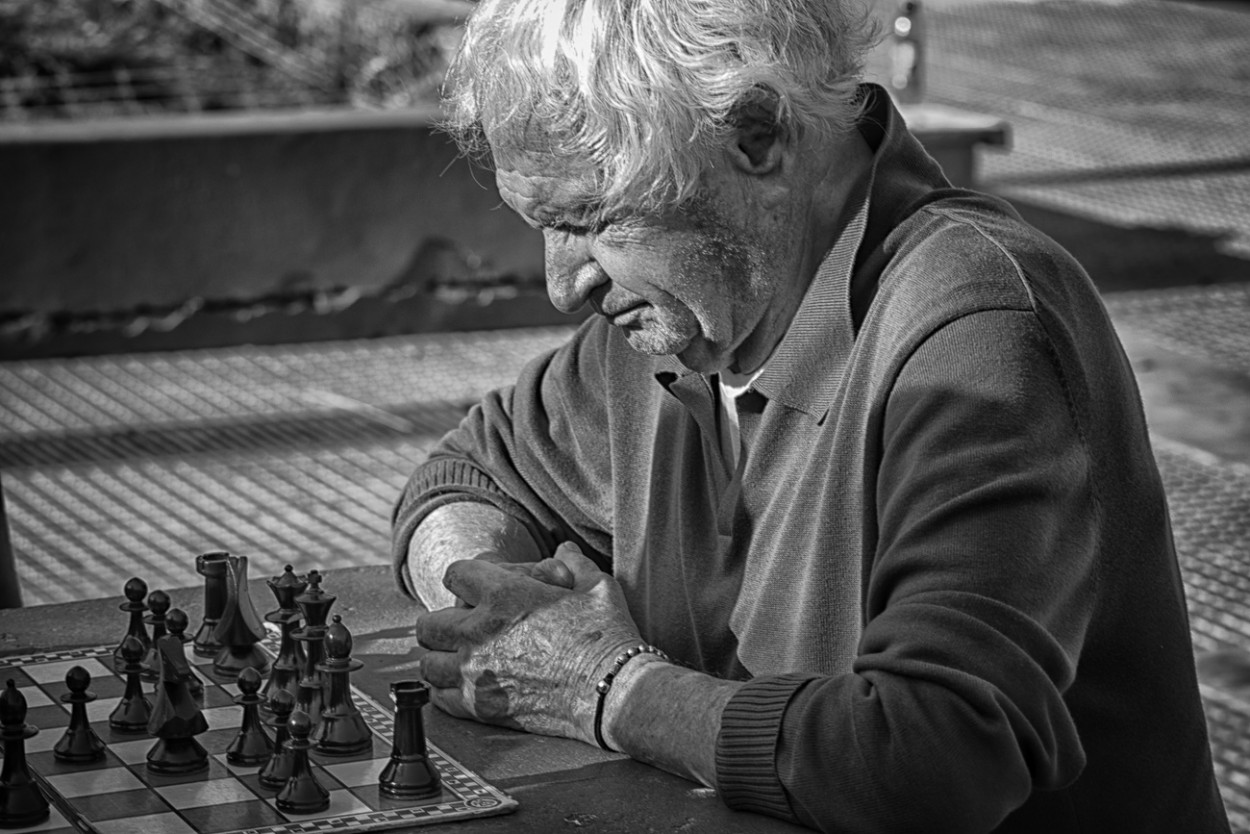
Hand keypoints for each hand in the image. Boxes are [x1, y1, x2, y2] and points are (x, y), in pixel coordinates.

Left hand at [415, 543, 641, 743]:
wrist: (613, 693)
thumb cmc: (606, 637)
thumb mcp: (595, 586)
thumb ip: (573, 563)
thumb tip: (564, 550)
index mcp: (503, 596)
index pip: (455, 574)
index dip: (464, 576)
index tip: (472, 585)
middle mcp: (479, 633)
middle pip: (429, 624)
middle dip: (442, 620)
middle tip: (458, 624)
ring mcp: (476, 674)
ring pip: (428, 663)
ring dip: (439, 657)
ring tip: (456, 657)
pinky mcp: (482, 708)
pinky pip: (440, 698)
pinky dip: (445, 691)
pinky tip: (461, 686)